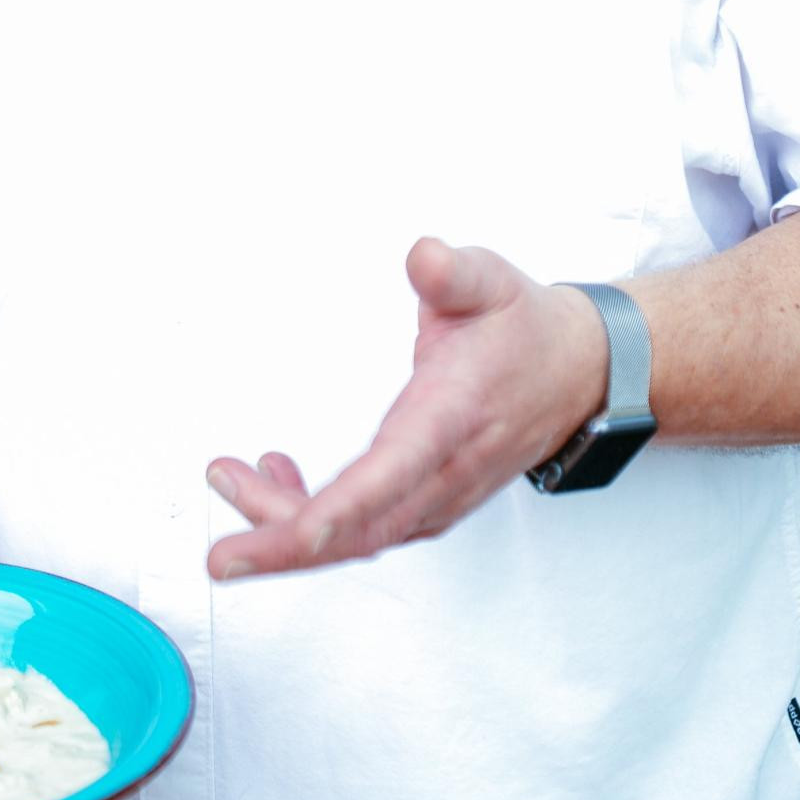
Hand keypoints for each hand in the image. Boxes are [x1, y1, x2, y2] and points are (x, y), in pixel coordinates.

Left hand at [205, 239, 611, 578]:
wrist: (578, 374)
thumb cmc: (523, 330)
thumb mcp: (492, 282)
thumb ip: (453, 272)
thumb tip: (422, 256)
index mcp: (453, 416)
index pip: (393, 474)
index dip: (339, 510)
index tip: (290, 532)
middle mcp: (445, 471)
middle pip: (361, 529)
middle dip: (284, 542)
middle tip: (221, 540)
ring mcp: (438, 496)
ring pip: (357, 537)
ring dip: (286, 525)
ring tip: (230, 478)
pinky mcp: (428, 502)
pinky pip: (365, 528)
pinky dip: (313, 518)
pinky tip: (275, 474)